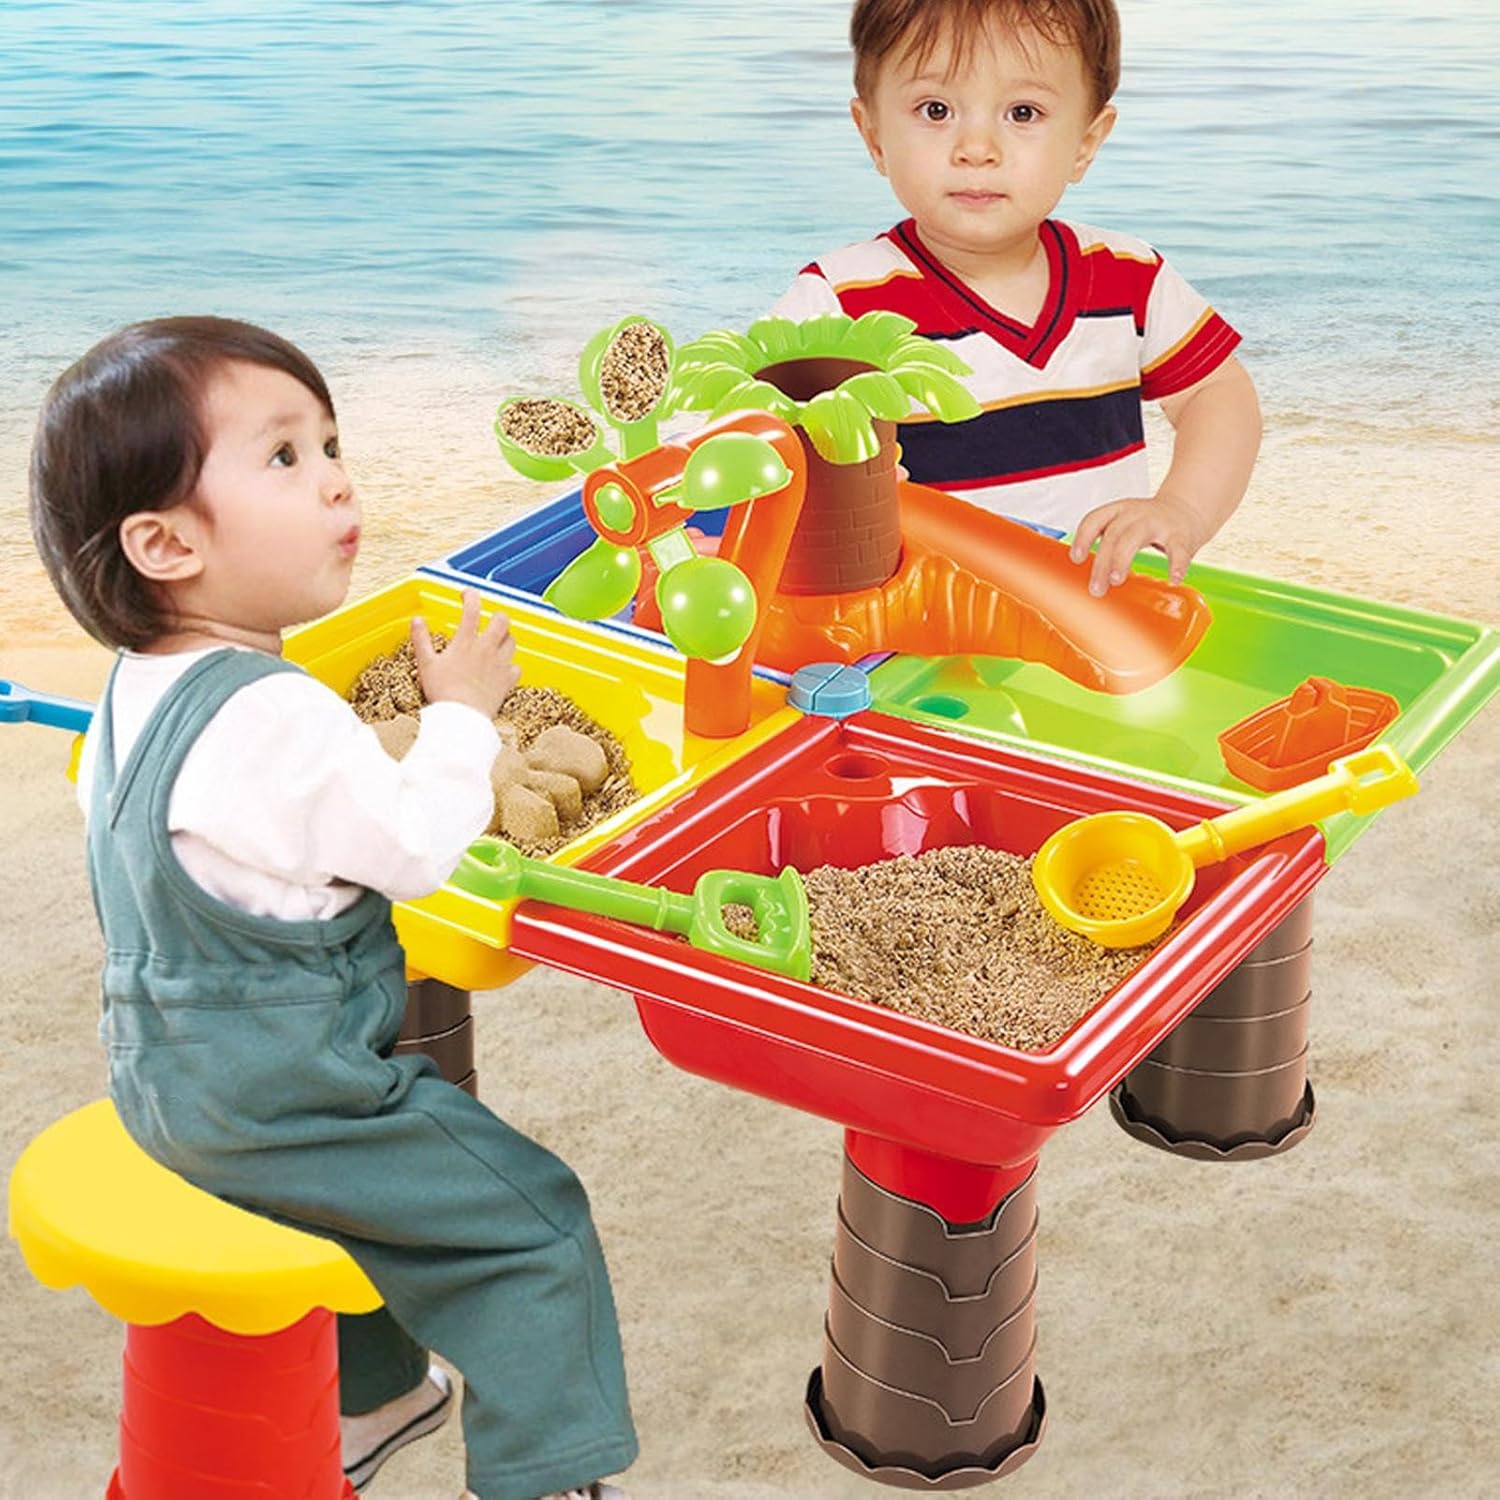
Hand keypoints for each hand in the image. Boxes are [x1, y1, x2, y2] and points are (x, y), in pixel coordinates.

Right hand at [412, 589, 519, 717]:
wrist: (462, 718)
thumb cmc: (442, 692)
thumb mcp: (426, 664)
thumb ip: (421, 639)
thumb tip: (416, 620)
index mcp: (466, 642)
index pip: (472, 609)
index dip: (470, 595)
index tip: (466, 593)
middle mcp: (487, 648)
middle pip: (501, 620)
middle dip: (497, 615)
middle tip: (489, 619)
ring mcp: (500, 664)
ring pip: (512, 641)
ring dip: (505, 637)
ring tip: (497, 641)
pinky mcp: (508, 680)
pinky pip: (516, 667)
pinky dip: (510, 665)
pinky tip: (502, 669)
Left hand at [1069, 491, 1204, 595]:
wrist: (1187, 509)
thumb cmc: (1148, 523)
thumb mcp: (1123, 525)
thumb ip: (1107, 545)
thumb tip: (1089, 578)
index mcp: (1118, 511)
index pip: (1094, 519)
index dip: (1083, 538)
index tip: (1076, 558)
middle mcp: (1135, 514)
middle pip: (1113, 535)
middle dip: (1102, 562)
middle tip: (1096, 587)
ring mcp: (1158, 523)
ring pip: (1135, 537)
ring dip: (1122, 559)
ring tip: (1116, 580)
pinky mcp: (1180, 534)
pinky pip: (1178, 549)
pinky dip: (1176, 564)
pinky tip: (1174, 579)